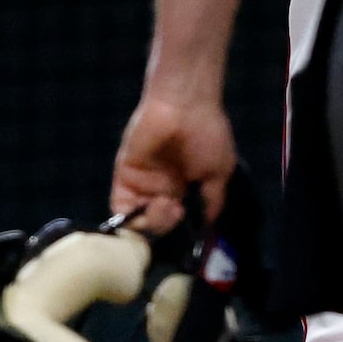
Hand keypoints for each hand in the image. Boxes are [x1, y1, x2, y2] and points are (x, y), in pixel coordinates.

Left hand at [111, 90, 236, 231]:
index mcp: (185, 189)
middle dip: (168, 228)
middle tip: (179, 213)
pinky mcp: (125, 180)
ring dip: (154, 223)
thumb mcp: (221, 169)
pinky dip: (131, 219)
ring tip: (168, 205)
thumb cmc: (208, 133)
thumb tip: (207, 227)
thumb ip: (213, 200)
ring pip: (141, 223)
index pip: (179, 222)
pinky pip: (121, 210)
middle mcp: (162, 190)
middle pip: (159, 226)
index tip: (190, 235)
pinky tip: (149, 207)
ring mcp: (142, 186)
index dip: (183, 232)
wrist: (184, 106)